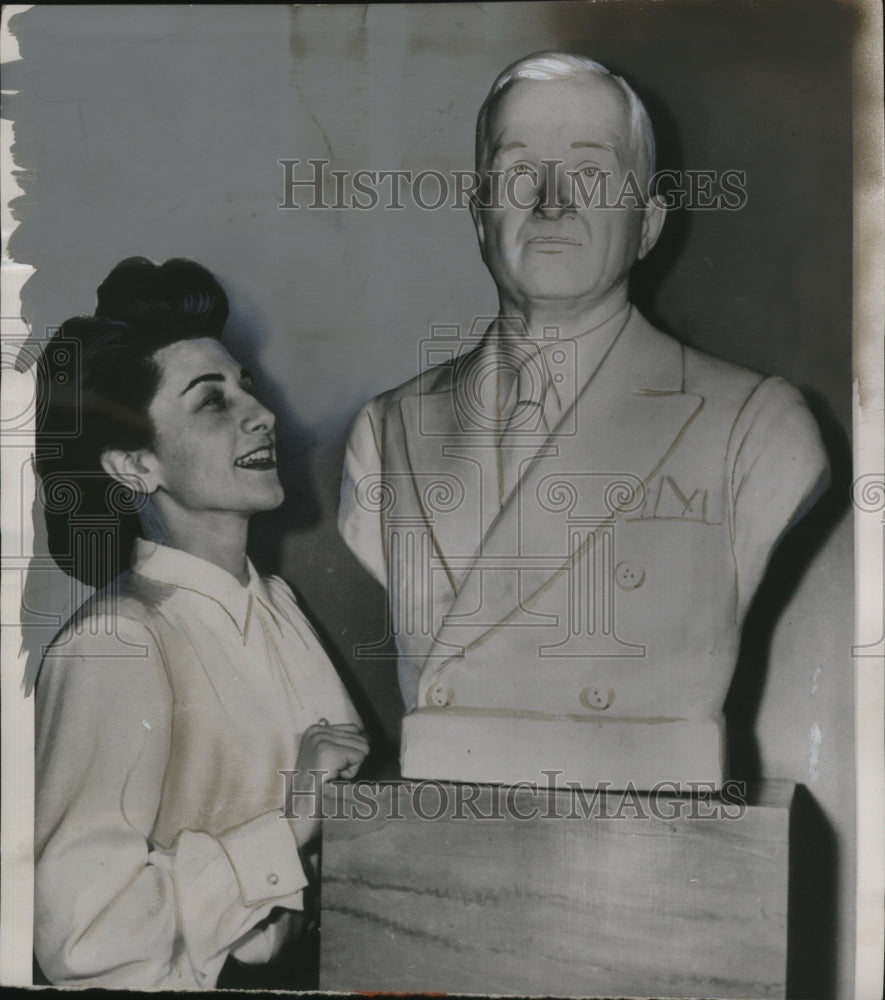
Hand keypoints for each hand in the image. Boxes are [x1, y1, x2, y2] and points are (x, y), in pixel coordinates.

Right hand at [288, 721, 368, 849]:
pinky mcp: (327, 751)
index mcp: (315, 730)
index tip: (333, 766)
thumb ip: (344, 743)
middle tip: (331, 774)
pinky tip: (333, 779)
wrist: (301, 811)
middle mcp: (316, 731)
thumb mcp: (328, 758)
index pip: (354, 729)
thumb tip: (368, 736)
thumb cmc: (317, 789)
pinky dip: (352, 772)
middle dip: (352, 760)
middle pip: (360, 737)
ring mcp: (320, 740)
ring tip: (331, 777)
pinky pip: (360, 756)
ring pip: (362, 746)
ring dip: (351, 767)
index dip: (351, 752)